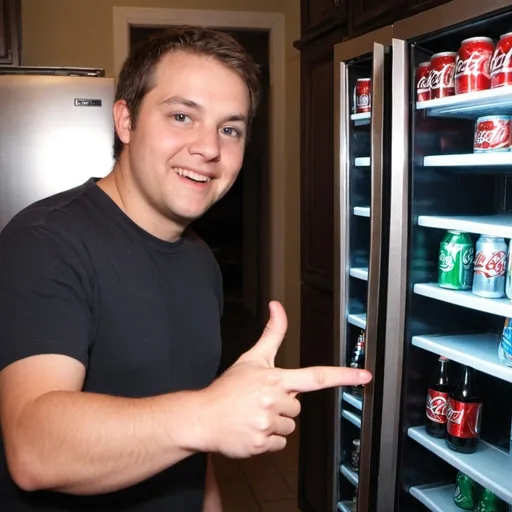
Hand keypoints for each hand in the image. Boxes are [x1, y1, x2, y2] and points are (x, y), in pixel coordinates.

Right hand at [198, 301, 371, 457]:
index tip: (364, 376)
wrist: (202, 416)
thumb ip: (271, 333)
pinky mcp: (261, 443)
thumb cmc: (228, 388)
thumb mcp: (252, 358)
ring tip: (254, 415)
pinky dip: (268, 439)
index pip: (316, 376)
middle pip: (298, 408)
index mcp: (276, 379)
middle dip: (283, 405)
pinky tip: (252, 429)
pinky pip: (280, 444)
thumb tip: (277, 306)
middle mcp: (274, 400)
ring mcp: (267, 423)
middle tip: (261, 402)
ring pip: (289, 427)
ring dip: (275, 423)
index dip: (342, 375)